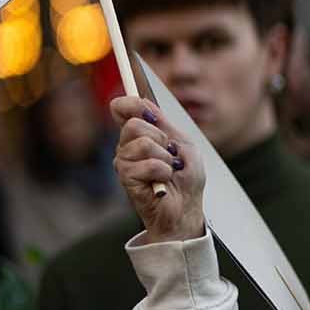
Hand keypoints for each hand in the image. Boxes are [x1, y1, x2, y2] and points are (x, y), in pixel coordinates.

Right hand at [111, 95, 205, 243]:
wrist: (187, 207)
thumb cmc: (186, 177)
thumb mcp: (182, 143)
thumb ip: (163, 123)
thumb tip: (142, 102)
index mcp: (141, 135)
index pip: (123, 109)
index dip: (130, 103)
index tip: (141, 107)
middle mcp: (127, 147)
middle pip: (134, 125)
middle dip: (161, 138)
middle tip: (169, 155)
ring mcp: (125, 163)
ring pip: (143, 144)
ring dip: (165, 158)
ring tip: (168, 170)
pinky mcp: (126, 179)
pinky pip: (148, 164)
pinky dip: (164, 172)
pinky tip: (163, 182)